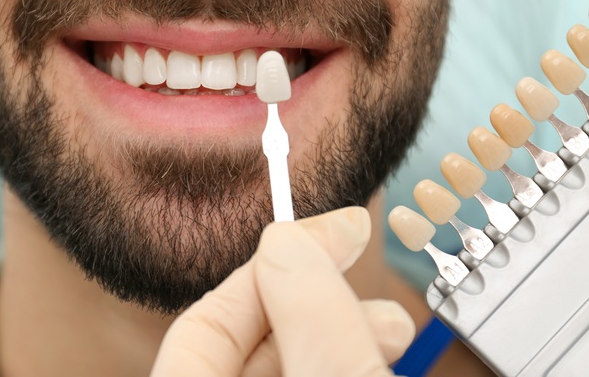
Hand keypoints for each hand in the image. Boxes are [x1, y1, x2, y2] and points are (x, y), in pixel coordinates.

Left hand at [151, 207, 414, 376]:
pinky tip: (379, 358)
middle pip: (244, 343)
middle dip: (310, 298)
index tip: (333, 232)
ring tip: (390, 325)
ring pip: (280, 368)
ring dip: (333, 334)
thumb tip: (287, 243)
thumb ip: (312, 318)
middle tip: (359, 265)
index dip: (271, 268)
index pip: (205, 325)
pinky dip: (334, 366)